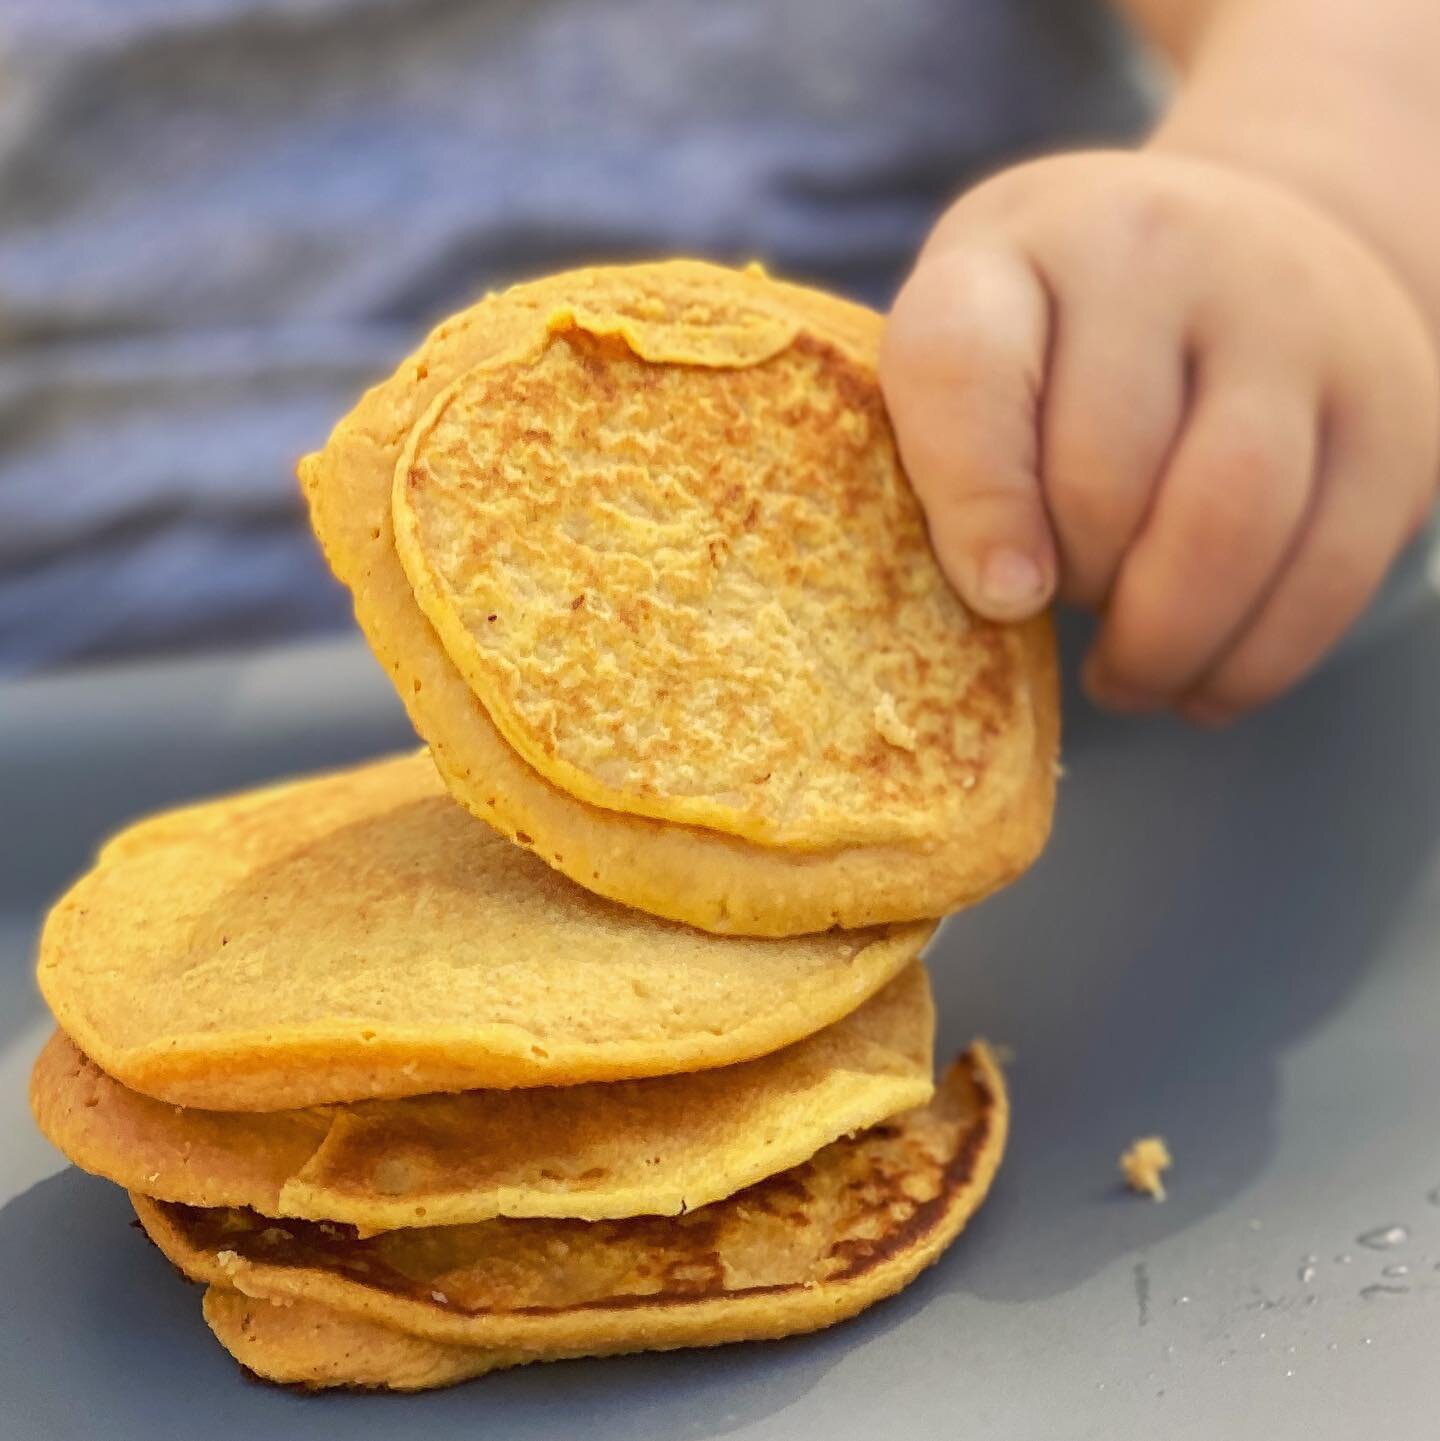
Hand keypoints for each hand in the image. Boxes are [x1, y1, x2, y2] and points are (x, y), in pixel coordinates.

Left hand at [881, 150, 1439, 721]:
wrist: (1249, 250)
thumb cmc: (1064, 332)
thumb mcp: (975, 344)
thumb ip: (946, 451)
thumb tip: (997, 599)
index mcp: (1023, 244)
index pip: (966, 365)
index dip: (971, 501)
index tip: (995, 596)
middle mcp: (1166, 252)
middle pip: (1106, 473)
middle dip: (1075, 582)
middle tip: (1065, 608)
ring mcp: (1297, 321)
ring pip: (1227, 526)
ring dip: (1164, 640)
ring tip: (1127, 674)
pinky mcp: (1392, 410)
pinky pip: (1325, 573)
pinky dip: (1252, 662)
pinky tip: (1202, 682)